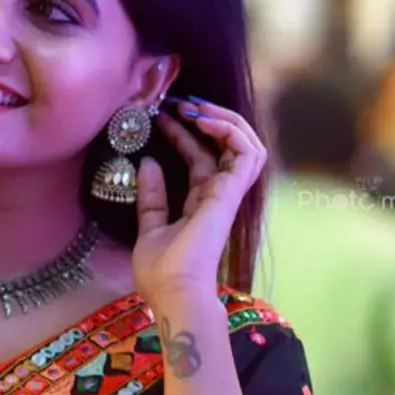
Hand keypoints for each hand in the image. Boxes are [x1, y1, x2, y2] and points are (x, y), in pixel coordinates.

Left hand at [132, 97, 266, 299]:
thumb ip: (151, 197)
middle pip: (227, 146)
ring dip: (224, 120)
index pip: (200, 158)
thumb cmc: (161, 271)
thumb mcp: (149, 226)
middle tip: (181, 102)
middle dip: (208, 118)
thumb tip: (148, 163)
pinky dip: (230, 131)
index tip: (162, 116)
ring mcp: (228, 194)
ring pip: (246, 144)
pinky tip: (204, 121)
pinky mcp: (231, 194)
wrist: (173, 292)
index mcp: (201, 204)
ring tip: (195, 107)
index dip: (184, 134)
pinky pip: (246, 153)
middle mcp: (219, 196)